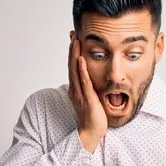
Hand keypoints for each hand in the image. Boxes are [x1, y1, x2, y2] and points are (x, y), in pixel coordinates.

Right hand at [67, 33, 106, 152]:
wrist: (91, 131)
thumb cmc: (93, 116)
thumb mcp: (90, 97)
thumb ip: (89, 87)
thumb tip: (93, 77)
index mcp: (75, 88)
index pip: (73, 66)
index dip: (73, 52)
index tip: (74, 39)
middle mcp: (75, 89)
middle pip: (72, 65)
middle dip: (72, 49)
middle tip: (73, 34)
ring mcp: (80, 93)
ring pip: (75, 71)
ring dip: (75, 55)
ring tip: (76, 41)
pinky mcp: (87, 98)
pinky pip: (84, 82)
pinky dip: (82, 70)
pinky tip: (81, 59)